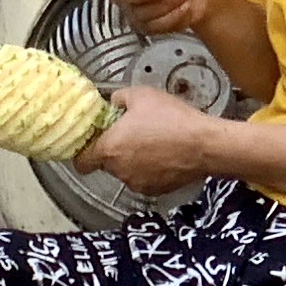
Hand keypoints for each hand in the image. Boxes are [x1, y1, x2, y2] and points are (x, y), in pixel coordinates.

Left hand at [80, 87, 232, 196]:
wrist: (204, 144)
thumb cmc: (172, 118)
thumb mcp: (142, 95)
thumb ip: (119, 98)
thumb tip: (113, 102)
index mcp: (109, 148)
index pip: (81, 162)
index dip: (85, 152)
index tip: (94, 142)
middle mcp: (119, 170)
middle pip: (106, 164)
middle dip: (114, 150)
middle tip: (131, 134)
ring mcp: (136, 183)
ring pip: (126, 172)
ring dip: (133, 160)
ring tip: (152, 142)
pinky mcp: (154, 190)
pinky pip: (144, 179)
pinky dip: (150, 170)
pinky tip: (163, 155)